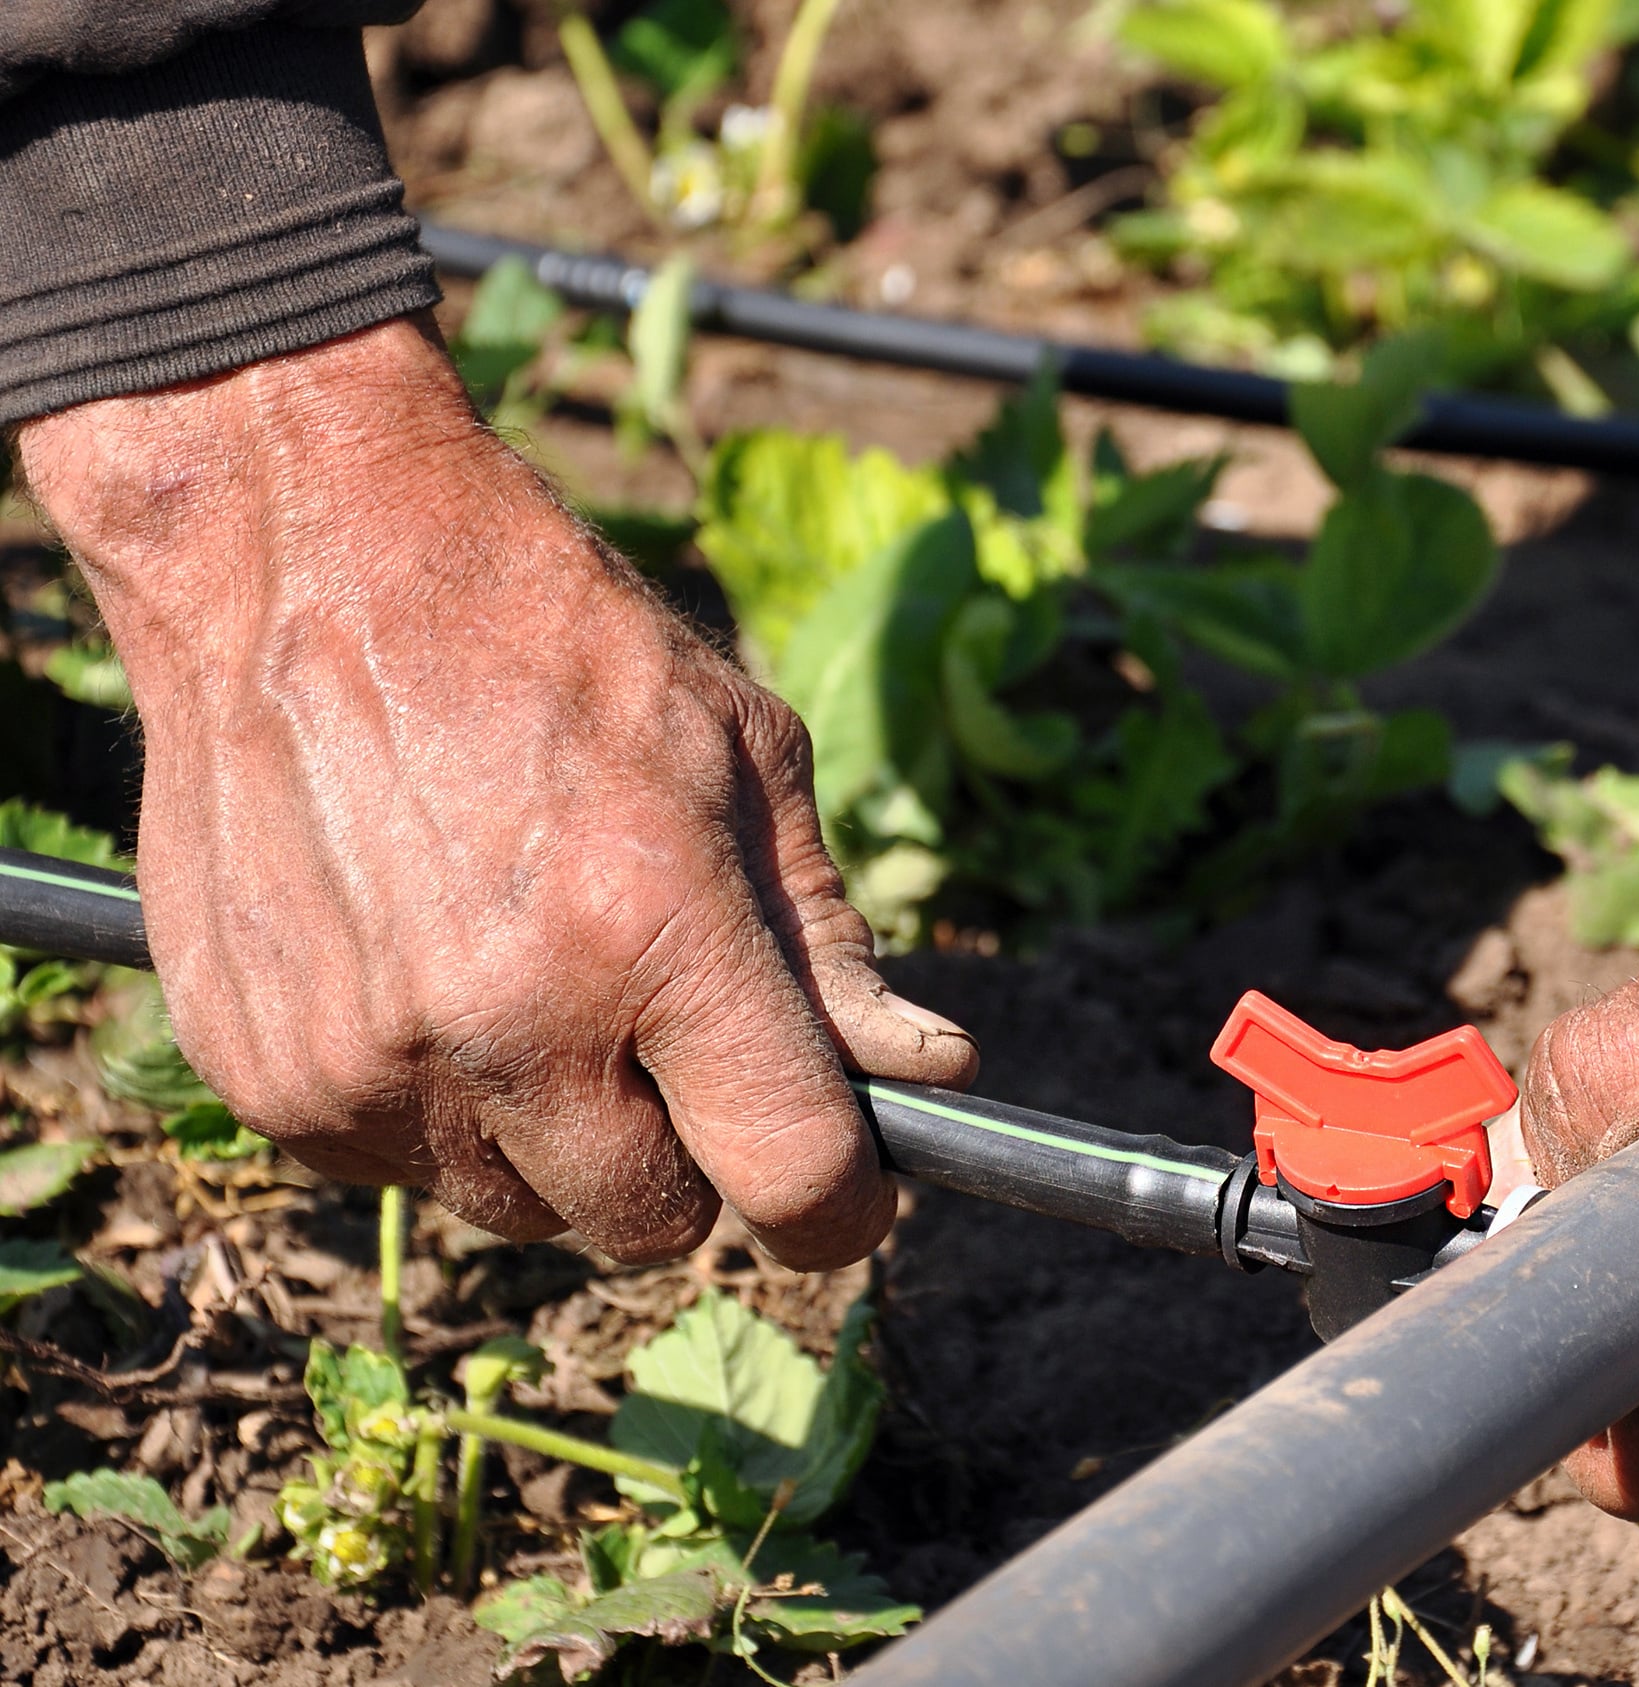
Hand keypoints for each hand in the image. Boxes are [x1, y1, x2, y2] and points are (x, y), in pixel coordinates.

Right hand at [16, 318, 975, 1267]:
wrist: (299, 549)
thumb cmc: (550, 642)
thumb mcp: (743, 755)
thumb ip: (829, 942)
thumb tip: (928, 1071)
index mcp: (646, 928)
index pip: (787, 1174)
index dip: (839, 1209)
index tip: (847, 1198)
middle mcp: (503, 1020)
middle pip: (652, 1220)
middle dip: (686, 1155)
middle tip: (666, 1037)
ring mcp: (367, 1061)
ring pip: (520, 1208)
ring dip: (553, 1136)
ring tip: (532, 978)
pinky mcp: (262, 1076)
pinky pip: (395, 1170)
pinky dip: (435, 1108)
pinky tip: (427, 976)